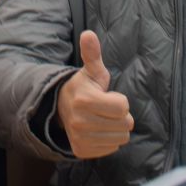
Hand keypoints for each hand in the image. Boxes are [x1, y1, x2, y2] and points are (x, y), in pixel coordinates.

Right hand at [56, 31, 133, 159]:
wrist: (62, 108)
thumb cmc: (84, 87)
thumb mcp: (91, 71)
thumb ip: (92, 54)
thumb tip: (88, 34)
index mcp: (84, 100)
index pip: (123, 107)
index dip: (120, 101)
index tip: (108, 96)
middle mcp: (80, 121)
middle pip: (124, 125)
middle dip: (120, 116)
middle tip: (106, 109)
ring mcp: (80, 138)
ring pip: (120, 139)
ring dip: (116, 129)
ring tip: (103, 119)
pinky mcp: (81, 151)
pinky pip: (111, 149)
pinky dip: (109, 141)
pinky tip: (98, 130)